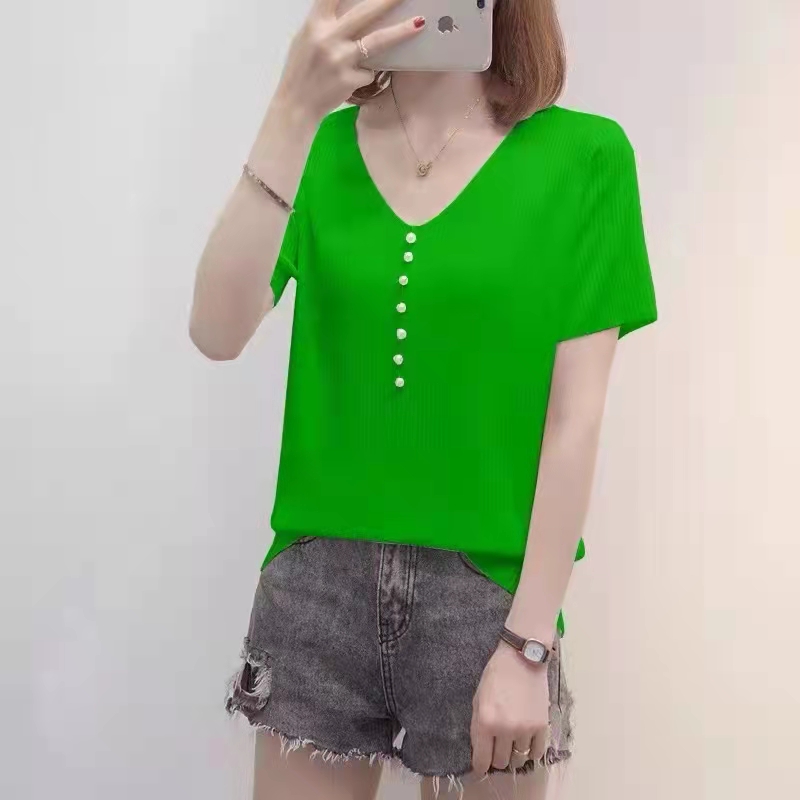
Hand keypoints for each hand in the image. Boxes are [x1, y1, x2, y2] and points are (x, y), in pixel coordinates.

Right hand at [275, 0, 425, 121]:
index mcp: (314, 25)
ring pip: (377, 41)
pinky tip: (353, 78)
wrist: (296, 105)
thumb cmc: (301, 71)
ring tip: (419, 24)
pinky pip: (369, 72)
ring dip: (401, 32)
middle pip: (364, 13)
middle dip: (387, 1)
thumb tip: (350, 12)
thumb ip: (326, 25)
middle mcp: (328, 38)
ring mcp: (340, 59)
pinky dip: (366, 73)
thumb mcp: (306, 39)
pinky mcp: (350, 79)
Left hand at [470, 642, 550, 774]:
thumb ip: (477, 726)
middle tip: (497, 746)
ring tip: (512, 740)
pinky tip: (526, 740)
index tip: (481, 765)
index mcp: (486, 721)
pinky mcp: (542, 726)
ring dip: (513, 753)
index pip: (481, 760)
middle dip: (496, 757)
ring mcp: (526, 729)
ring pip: (518, 759)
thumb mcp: (478, 699)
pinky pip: (536, 753)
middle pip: (500, 762)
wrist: (522, 658)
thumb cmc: (496, 676)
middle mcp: (505, 729)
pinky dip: (530, 751)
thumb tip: (480, 751)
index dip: (480, 766)